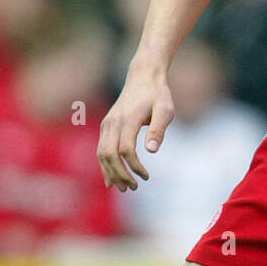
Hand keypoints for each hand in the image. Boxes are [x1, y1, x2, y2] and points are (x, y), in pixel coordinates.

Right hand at [97, 65, 173, 191]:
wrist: (143, 78)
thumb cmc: (157, 95)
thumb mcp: (165, 109)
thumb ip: (159, 129)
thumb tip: (152, 150)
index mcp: (128, 120)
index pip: (126, 150)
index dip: (134, 166)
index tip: (146, 176)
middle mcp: (113, 123)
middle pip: (109, 155)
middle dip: (120, 174)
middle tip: (134, 187)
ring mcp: (107, 125)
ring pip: (102, 154)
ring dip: (111, 173)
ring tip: (125, 188)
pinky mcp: (106, 127)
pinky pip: (101, 149)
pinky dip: (105, 165)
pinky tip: (111, 180)